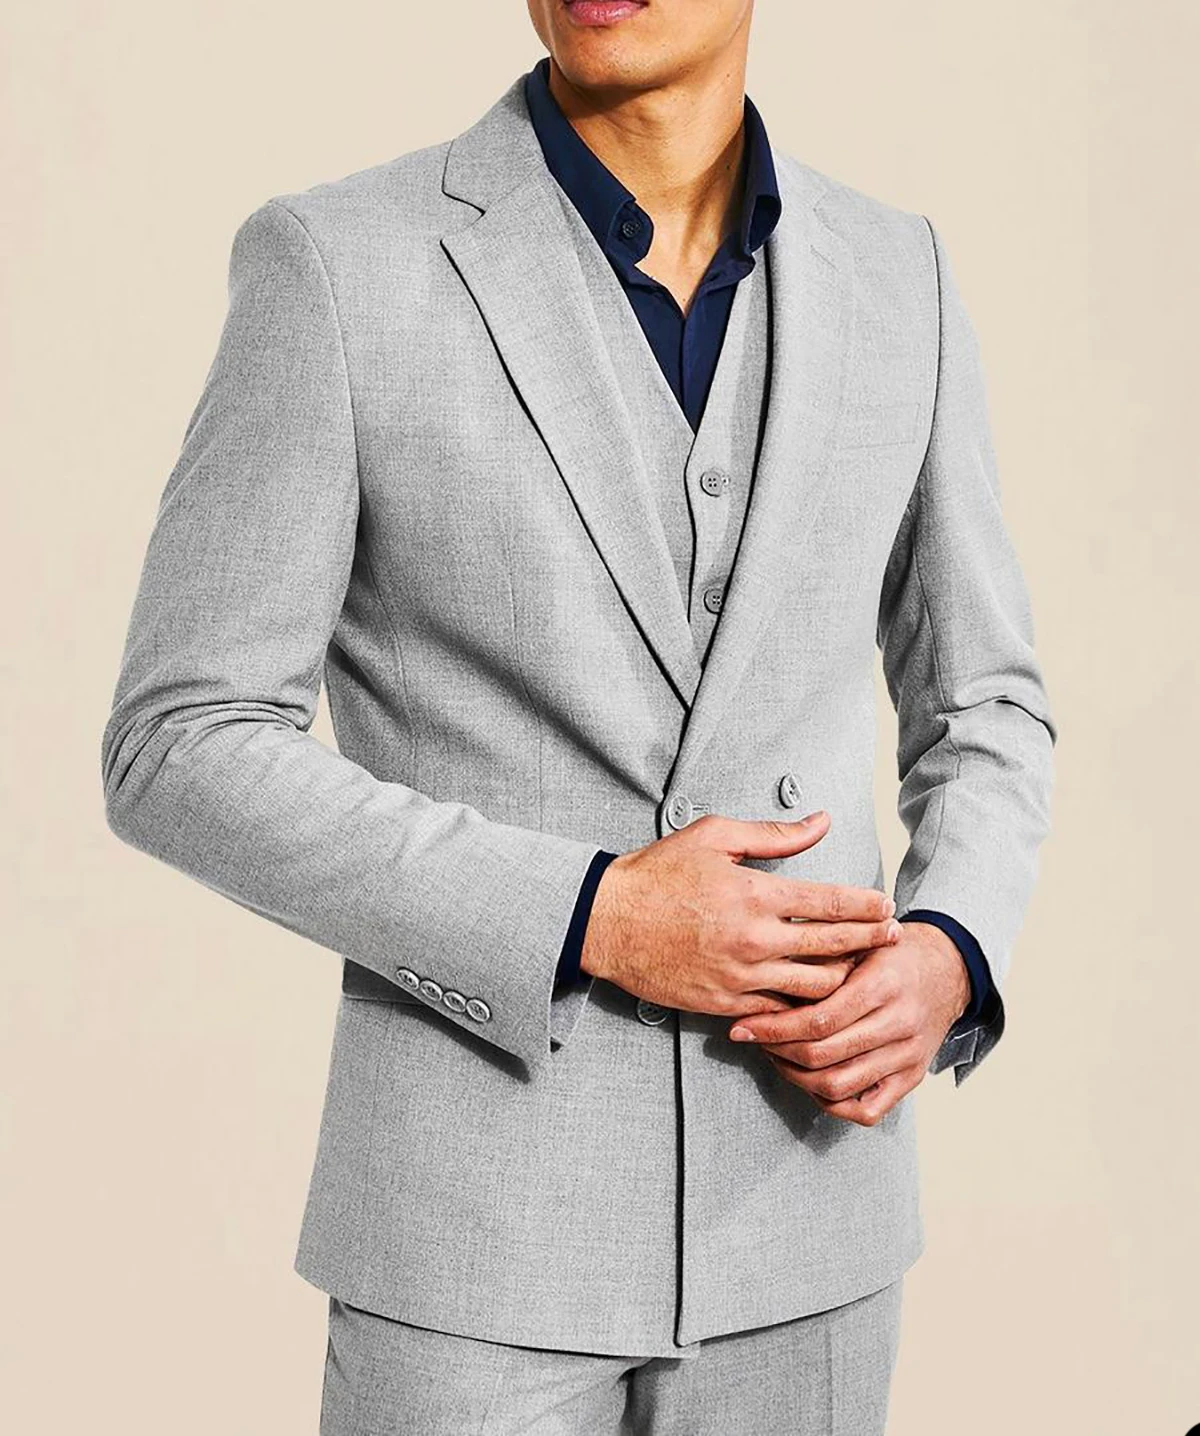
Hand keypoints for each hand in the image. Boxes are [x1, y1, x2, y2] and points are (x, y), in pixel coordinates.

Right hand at [580, 810, 901, 1020]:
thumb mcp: (714, 836)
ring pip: (814, 988)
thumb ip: (774, 834)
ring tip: (860, 969)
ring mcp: (740, 977)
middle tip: (893, 938)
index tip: (888, 907)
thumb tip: (821, 822)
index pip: (831, 903)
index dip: (867, 907)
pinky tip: (817, 999)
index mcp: (755, 895)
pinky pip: (779, 1013)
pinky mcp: (724, 1005)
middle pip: (833, 947)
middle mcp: (754, 940)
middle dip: (871, 942)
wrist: (605, 921)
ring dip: (843, 979)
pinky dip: (803, 1007)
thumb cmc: (656, 873)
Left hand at [725, 920, 971, 1124]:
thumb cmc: (891, 952)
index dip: (774, 1027)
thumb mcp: (858, 941)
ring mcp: (908, 1056)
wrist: (947, 968)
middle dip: (777, 1050)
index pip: (819, 1019)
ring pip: (838, 1086)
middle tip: (753, 1038)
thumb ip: (819, 960)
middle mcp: (899, 1024)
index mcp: (883, 985)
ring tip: (776, 1056)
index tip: (742, 1026)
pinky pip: (867, 1110)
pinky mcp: (912, 1077)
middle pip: (824, 1056)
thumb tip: (763, 978)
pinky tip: (810, 1081)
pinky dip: (831, 1103)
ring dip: (796, 1077)